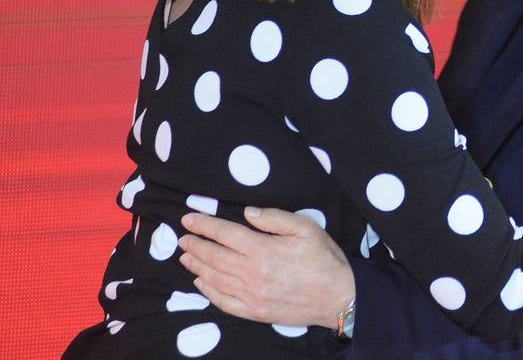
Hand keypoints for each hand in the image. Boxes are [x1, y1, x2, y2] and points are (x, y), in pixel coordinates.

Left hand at [178, 206, 354, 329]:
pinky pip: (223, 301)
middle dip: (195, 245)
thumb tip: (247, 213)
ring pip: (215, 279)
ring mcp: (251, 295)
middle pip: (214, 256)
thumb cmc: (324, 259)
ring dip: (197, 267)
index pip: (225, 234)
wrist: (338, 297)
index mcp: (263, 249)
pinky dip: (208, 292)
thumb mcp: (306, 228)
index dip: (205, 225)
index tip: (189, 219)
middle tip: (182, 238)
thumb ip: (275, 218)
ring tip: (186, 257)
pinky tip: (200, 283)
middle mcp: (252, 273)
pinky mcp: (254, 311)